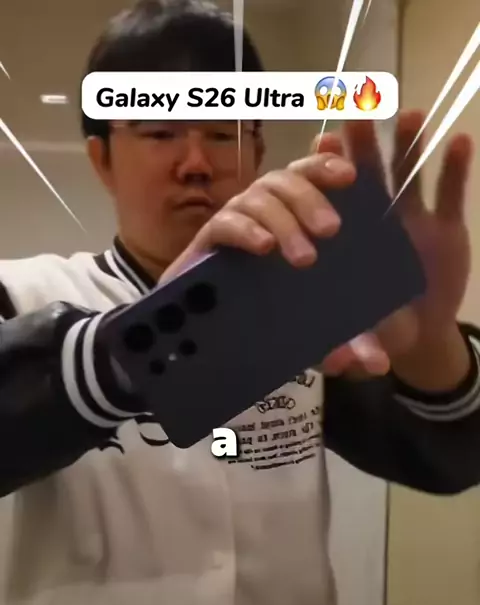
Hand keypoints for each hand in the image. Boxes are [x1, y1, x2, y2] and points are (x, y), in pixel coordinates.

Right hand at [162, 149, 389, 374]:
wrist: (212, 342)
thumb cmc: (273, 322)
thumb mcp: (322, 332)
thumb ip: (349, 343)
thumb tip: (378, 365)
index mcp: (296, 216)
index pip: (312, 174)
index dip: (327, 166)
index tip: (350, 176)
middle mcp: (266, 211)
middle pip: (287, 179)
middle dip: (310, 198)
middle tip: (331, 231)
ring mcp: (236, 222)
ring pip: (259, 196)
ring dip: (284, 220)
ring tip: (304, 258)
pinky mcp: (207, 242)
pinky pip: (226, 222)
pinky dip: (246, 229)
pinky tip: (263, 247)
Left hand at [315, 110, 473, 380]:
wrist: (420, 333)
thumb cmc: (381, 327)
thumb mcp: (366, 336)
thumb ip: (353, 346)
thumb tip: (337, 365)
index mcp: (351, 239)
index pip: (335, 197)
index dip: (327, 170)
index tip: (320, 141)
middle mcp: (379, 221)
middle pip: (370, 174)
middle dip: (365, 142)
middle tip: (358, 108)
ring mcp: (415, 221)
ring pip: (411, 175)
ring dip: (411, 144)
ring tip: (411, 114)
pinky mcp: (448, 228)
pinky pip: (452, 194)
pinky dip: (456, 169)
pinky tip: (459, 141)